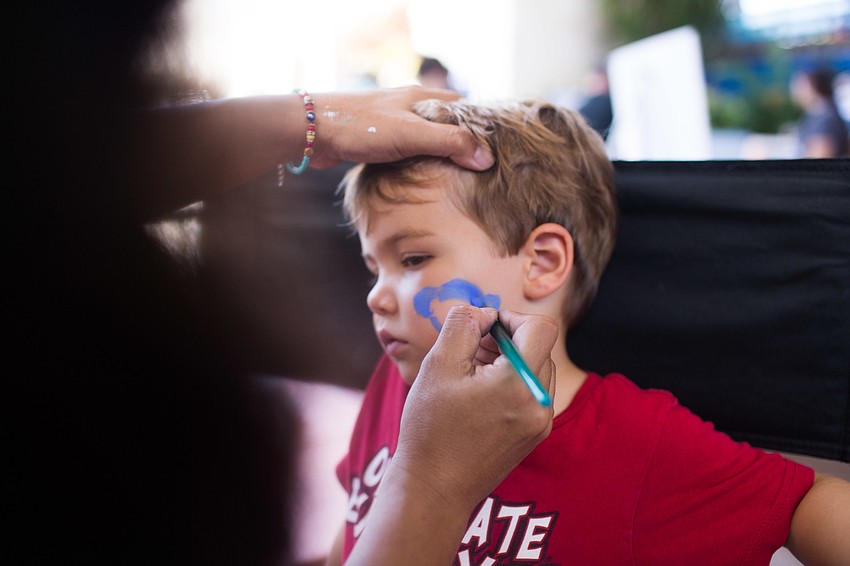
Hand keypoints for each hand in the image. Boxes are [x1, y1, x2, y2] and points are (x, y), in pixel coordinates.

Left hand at [309, 86, 494, 170]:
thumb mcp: (411, 134)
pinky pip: (407, 150)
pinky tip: (423, 178)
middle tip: (479, 171)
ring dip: (439, 154)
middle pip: (446, 123)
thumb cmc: (361, 128)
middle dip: (462, 143)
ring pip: (426, 138)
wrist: (312, 132)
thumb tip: (486, 158)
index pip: (464, 108)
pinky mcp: (378, 139)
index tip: (496, 152)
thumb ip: (450, 143)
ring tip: (457, 179)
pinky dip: (419, 161)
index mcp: (423, 98)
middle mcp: (410, 106)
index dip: (481, 128)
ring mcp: (393, 122)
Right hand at [345, 305, 556, 564]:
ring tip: (472, 372)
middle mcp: (540, 403)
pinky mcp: (534, 436)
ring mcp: (540, 423)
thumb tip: (484, 312)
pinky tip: (479, 394)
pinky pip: (533, 393)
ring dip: (509, 360)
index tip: (482, 327)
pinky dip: (511, 383)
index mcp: (520, 384)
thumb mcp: (438, 365)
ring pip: (537, 369)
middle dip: (507, 339)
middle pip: (539, 347)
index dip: (511, 317)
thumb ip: (463, 324)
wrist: (433, 490)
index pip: (541, 328)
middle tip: (470, 349)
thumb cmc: (430, 428)